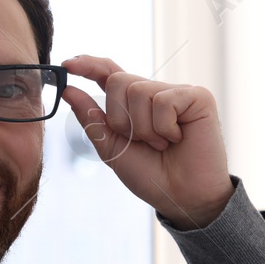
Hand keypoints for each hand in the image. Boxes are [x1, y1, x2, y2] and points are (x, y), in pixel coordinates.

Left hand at [60, 55, 234, 229]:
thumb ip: (92, 119)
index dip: (89, 65)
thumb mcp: (112, 148)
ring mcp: (177, 92)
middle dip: (121, 119)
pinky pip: (164, 101)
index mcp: (134, 103)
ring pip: (139, 91)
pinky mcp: (198, 97)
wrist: (182, 198)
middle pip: (118, 81)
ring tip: (163, 144)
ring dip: (145, 129)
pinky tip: (178, 139)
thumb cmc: (152, 176)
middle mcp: (155, 92)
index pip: (109, 73)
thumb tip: (69, 90)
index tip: (67, 65)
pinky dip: (164, 128)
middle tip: (142, 142)